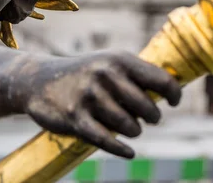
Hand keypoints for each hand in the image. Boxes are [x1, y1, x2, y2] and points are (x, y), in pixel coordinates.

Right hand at [10, 50, 180, 157]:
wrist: (38, 80)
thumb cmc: (85, 73)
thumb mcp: (110, 63)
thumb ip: (138, 74)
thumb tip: (174, 90)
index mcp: (119, 60)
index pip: (162, 80)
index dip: (173, 95)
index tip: (172, 103)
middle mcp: (106, 75)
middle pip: (148, 109)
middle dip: (151, 118)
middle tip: (146, 119)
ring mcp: (89, 96)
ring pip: (130, 127)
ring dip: (133, 132)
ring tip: (128, 127)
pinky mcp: (75, 118)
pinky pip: (107, 141)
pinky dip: (121, 149)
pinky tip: (128, 152)